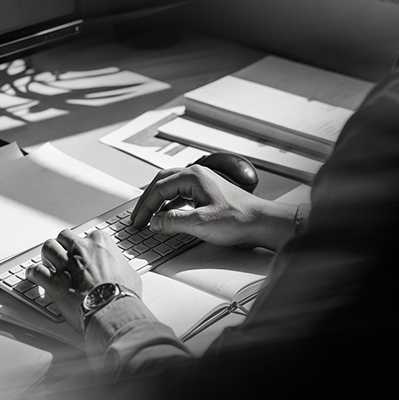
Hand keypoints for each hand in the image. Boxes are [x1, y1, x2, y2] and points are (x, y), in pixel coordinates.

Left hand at [26, 228, 141, 333]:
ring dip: (47, 255)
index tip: (85, 253)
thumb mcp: (129, 273)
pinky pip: (36, 270)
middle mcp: (81, 249)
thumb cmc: (122, 293)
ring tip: (47, 261)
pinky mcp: (54, 281)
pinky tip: (34, 275)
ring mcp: (66, 264)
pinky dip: (33, 273)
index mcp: (100, 243)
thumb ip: (120, 266)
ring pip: (48, 248)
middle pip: (64, 237)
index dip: (85, 246)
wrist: (112, 309)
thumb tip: (122, 271)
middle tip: (63, 254)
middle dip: (62, 245)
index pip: (88, 235)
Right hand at [131, 165, 297, 250]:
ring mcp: (202, 183)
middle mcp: (196, 176)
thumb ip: (172, 222)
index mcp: (193, 176)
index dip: (145, 207)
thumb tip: (154, 222)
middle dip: (147, 202)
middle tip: (137, 218)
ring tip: (148, 218)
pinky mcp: (206, 194)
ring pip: (171, 189)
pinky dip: (169, 206)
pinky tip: (166, 217)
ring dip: (157, 203)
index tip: (138, 221)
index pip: (159, 188)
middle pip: (162, 184)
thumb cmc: (238, 219)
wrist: (261, 223)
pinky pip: (181, 196)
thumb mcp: (200, 223)